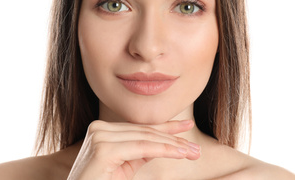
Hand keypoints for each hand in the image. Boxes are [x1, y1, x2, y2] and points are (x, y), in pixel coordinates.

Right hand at [67, 120, 199, 179]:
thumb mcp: (126, 166)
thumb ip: (140, 152)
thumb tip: (164, 143)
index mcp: (103, 130)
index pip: (140, 128)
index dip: (165, 127)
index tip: (186, 127)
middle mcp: (99, 128)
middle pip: (144, 131)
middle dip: (172, 138)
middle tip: (195, 147)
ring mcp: (99, 136)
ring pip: (145, 138)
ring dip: (172, 145)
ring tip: (192, 152)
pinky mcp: (103, 149)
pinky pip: (140, 148)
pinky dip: (162, 150)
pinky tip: (179, 152)